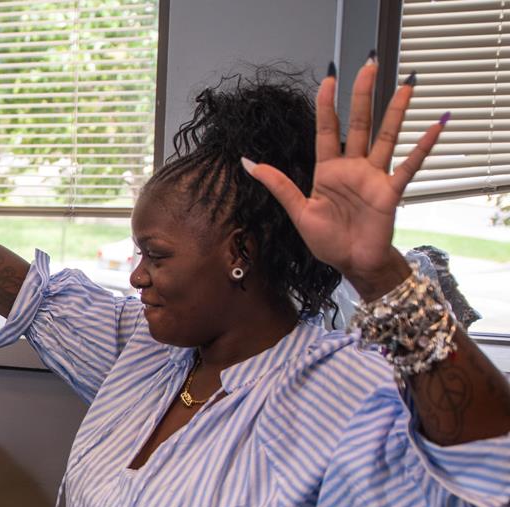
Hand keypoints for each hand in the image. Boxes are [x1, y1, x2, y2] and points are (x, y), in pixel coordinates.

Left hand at [245, 60, 445, 296]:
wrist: (351, 264)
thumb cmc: (328, 241)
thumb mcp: (298, 211)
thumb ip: (277, 185)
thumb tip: (247, 162)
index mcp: (328, 171)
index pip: (327, 130)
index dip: (328, 105)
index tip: (329, 79)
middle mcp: (353, 168)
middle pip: (360, 124)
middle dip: (362, 95)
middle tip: (367, 66)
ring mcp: (374, 177)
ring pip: (387, 136)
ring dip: (396, 110)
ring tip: (404, 85)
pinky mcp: (390, 191)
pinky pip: (409, 165)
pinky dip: (422, 146)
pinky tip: (434, 126)